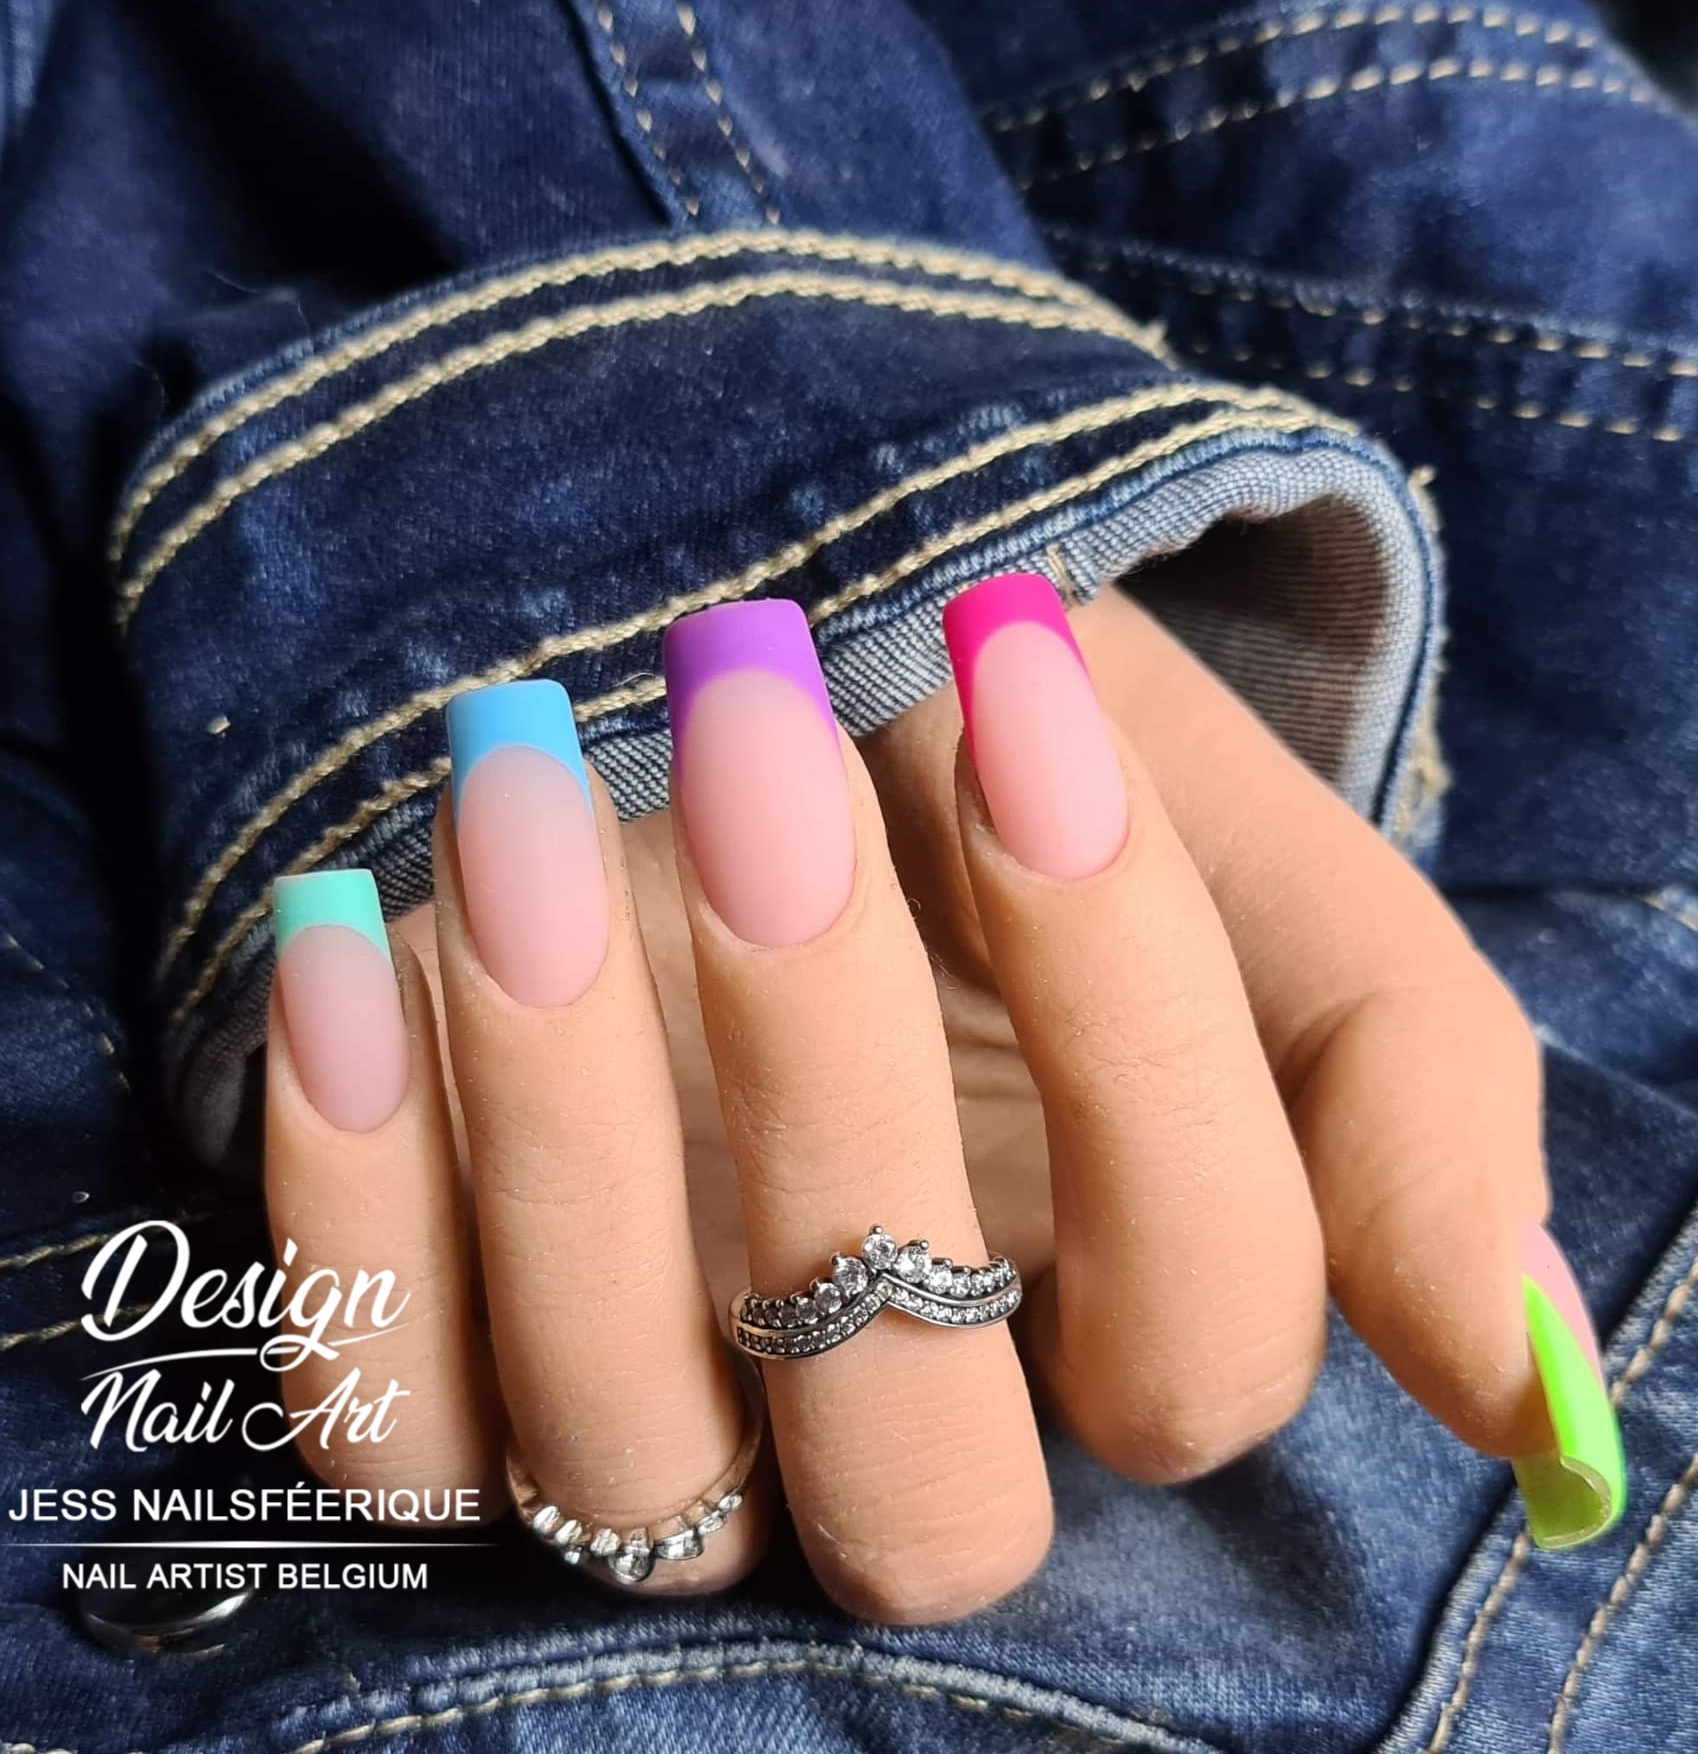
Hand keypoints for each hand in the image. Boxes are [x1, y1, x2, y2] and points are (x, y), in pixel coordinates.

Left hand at [264, 575, 1590, 1624]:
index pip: (1201, 1340)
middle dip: (834, 1100)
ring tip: (519, 790)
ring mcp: (662, 1401)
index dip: (1138, 1044)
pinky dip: (354, 1201)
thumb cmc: (1024, 765)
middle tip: (753, 735)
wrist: (777, 683)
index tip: (1014, 700)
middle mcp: (896, 1404)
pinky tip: (350, 944)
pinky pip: (387, 1421)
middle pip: (915, 1484)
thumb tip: (1510, 1362)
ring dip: (567, 1119)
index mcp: (1120, 1307)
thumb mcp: (1252, 856)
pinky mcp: (448, 1358)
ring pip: (629, 1462)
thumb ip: (1405, 1089)